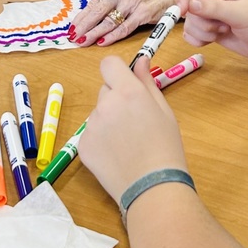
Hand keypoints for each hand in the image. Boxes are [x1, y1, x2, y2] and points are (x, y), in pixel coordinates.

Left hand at [70, 0, 179, 46]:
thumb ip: (112, 3)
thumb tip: (91, 19)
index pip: (93, 3)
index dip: (81, 17)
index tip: (71, 28)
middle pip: (98, 11)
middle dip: (84, 25)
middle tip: (73, 37)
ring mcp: (133, 2)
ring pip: (109, 20)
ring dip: (94, 32)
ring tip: (84, 41)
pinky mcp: (144, 12)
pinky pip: (125, 27)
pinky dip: (113, 36)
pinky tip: (102, 41)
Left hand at [78, 57, 188, 202]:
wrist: (152, 187)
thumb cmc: (166, 147)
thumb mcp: (163, 111)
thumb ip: (147, 82)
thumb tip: (140, 60)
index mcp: (128, 92)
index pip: (109, 64)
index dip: (117, 71)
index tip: (126, 82)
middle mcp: (105, 104)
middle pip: (105, 90)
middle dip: (116, 99)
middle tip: (134, 121)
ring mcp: (91, 126)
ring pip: (98, 113)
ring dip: (108, 120)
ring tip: (127, 143)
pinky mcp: (82, 146)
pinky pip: (91, 134)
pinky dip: (101, 140)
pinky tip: (116, 155)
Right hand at [177, 0, 247, 60]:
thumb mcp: (241, 13)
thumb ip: (215, 8)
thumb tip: (189, 4)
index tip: (182, 9)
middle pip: (189, 5)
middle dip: (200, 20)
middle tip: (222, 25)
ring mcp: (211, 15)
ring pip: (190, 23)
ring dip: (203, 31)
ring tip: (225, 31)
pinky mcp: (210, 31)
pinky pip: (192, 35)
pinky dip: (198, 40)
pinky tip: (213, 41)